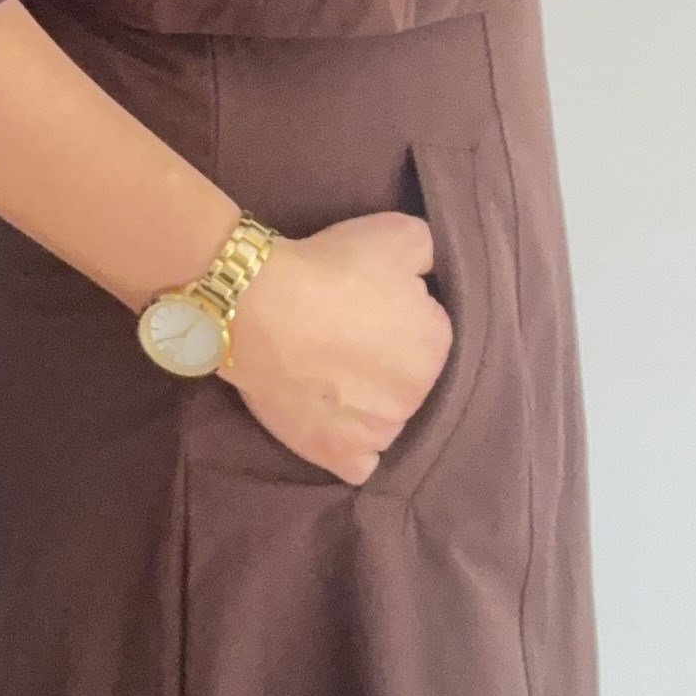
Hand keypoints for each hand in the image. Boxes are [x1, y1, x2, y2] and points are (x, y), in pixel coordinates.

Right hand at [219, 211, 453, 486]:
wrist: (259, 303)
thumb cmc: (330, 266)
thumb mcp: (402, 232)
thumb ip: (433, 253)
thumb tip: (433, 273)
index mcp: (437, 344)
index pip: (427, 330)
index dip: (396, 313)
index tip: (365, 301)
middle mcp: (416, 395)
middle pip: (407, 377)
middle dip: (384, 358)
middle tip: (342, 332)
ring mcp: (378, 432)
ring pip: (387, 418)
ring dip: (369, 402)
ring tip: (329, 372)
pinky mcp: (337, 455)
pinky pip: (359, 463)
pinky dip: (352, 447)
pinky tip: (336, 425)